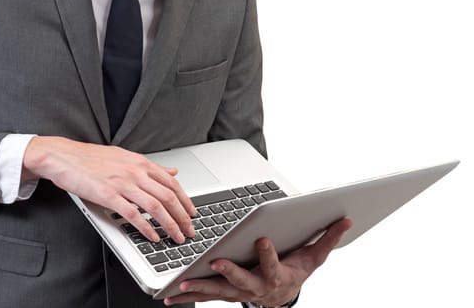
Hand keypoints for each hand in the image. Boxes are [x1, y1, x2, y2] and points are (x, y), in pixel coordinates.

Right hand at [22, 136, 196, 242]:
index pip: (172, 183)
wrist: (63, 156)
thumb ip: (149, 167)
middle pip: (168, 196)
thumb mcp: (124, 157)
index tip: (192, 213)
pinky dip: (146, 228)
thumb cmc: (90, 159)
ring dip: (170, 225)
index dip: (186, 200)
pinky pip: (133, 215)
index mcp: (140, 163)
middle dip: (183, 216)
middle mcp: (135, 172)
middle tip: (190, 230)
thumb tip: (172, 172)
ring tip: (177, 237)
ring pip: (156, 206)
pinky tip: (153, 236)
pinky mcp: (108, 195)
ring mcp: (122, 183)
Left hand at [164, 218, 352, 305]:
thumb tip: (345, 219)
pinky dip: (189, 295)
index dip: (267, 254)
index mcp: (276, 277)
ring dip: (199, 288)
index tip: (262, 238)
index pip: (272, 265)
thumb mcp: (314, 258)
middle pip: (240, 281)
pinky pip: (206, 295)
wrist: (283, 296)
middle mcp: (255, 287)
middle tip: (214, 263)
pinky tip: (170, 295)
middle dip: (228, 272)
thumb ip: (328, 239)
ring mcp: (238, 293)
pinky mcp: (225, 294)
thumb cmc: (296, 273)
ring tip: (180, 286)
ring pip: (217, 292)